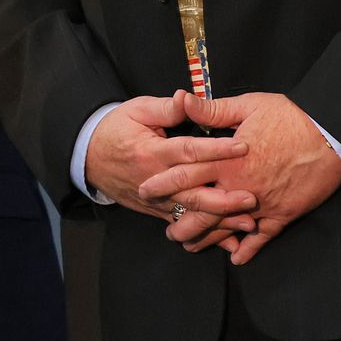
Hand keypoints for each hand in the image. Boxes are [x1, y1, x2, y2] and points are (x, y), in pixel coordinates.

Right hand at [85, 94, 256, 246]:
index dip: (216, 150)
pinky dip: (206, 235)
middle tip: (252, 197)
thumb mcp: (136, 111)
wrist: (89, 157)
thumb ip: (164, 108)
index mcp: (152, 152)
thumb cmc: (116, 129)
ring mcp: (157, 199)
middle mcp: (156, 180)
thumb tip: (186, 97)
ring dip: (221, 220)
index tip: (243, 147)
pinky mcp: (157, 210)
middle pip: (193, 191)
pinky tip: (230, 242)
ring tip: (248, 223)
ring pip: (191, 212)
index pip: (188, 152)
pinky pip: (183, 225)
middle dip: (223, 197)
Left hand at [139, 90, 340, 264]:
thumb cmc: (288, 116)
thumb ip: (211, 110)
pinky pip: (263, 236)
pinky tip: (237, 256)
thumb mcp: (247, 106)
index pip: (186, 174)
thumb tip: (181, 98)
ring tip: (188, 244)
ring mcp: (261, 203)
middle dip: (181, 221)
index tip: (144, 191)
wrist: (331, 134)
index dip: (163, 183)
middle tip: (166, 231)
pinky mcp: (283, 213)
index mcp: (226, 160)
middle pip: (202, 209)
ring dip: (207, 237)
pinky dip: (249, 247)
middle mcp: (239, 186)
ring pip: (227, 226)